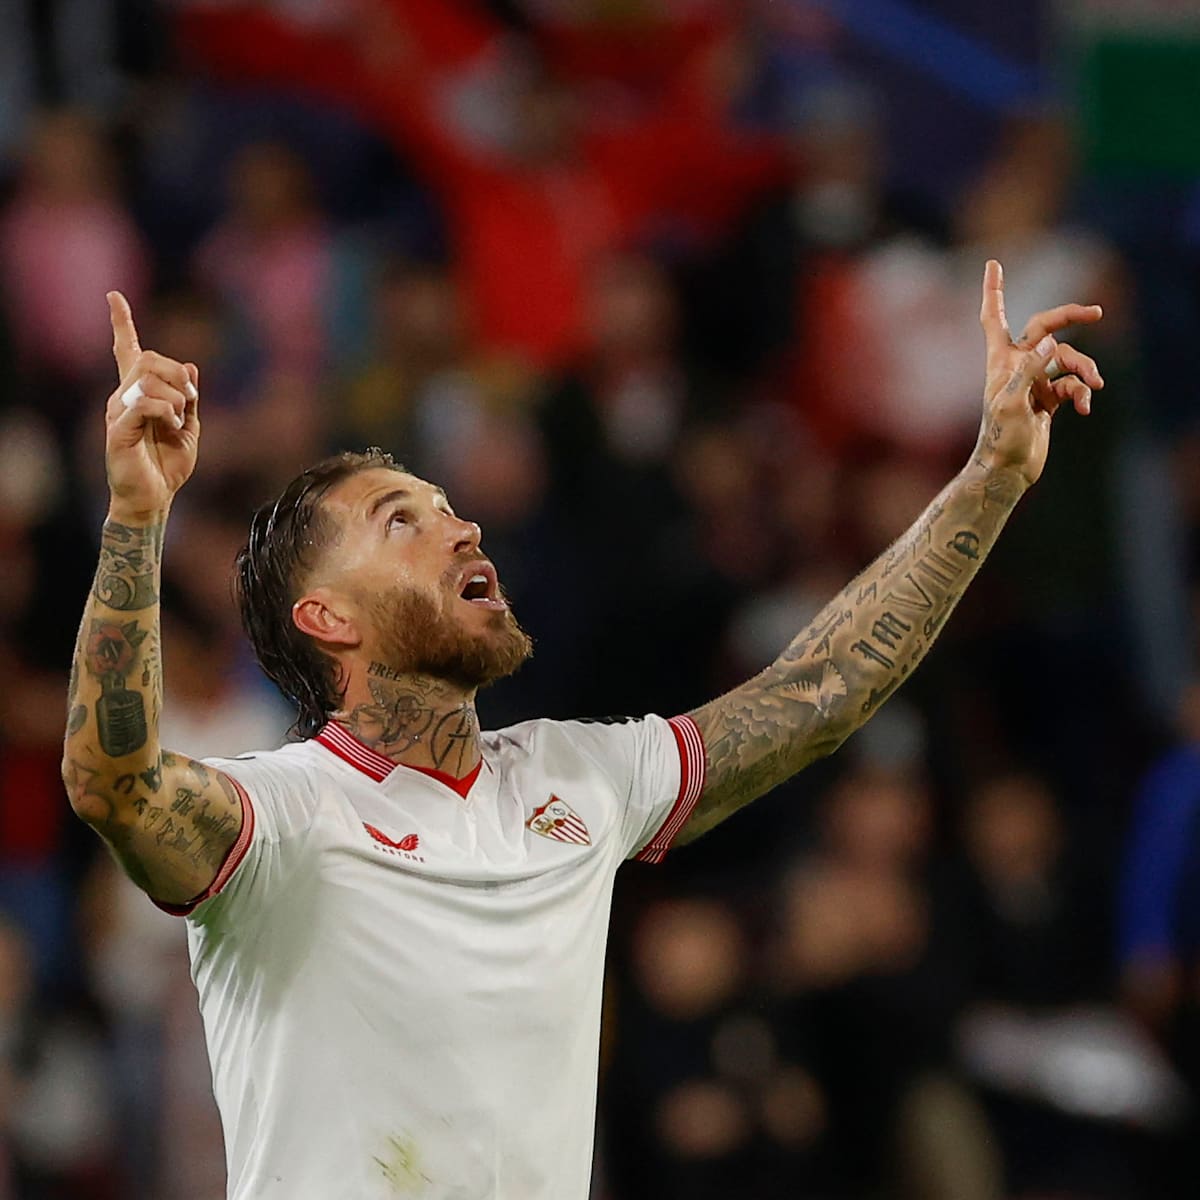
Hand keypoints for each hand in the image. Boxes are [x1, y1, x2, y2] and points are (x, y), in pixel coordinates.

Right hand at [104, 292, 199, 517]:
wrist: (155, 497)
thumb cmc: (168, 465)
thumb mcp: (189, 428)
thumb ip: (190, 399)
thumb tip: (191, 366)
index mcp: (139, 394)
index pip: (126, 351)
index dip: (122, 323)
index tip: (114, 296)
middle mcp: (123, 396)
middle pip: (148, 358)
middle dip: (177, 373)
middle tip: (191, 400)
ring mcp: (118, 411)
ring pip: (147, 377)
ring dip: (175, 396)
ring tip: (178, 420)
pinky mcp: (117, 428)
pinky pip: (143, 403)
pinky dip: (166, 410)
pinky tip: (171, 424)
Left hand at [975, 260, 1103, 487]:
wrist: (1007, 470)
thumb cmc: (1002, 438)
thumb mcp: (1012, 403)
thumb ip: (1029, 371)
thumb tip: (1051, 343)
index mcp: (1000, 361)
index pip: (994, 318)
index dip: (994, 291)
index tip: (993, 264)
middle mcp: (1016, 366)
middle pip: (1045, 328)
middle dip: (1070, 317)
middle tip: (1097, 311)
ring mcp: (1034, 382)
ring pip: (1068, 359)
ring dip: (1085, 369)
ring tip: (1094, 386)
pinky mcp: (1049, 400)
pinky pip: (1073, 385)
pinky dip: (1083, 393)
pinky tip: (1084, 410)